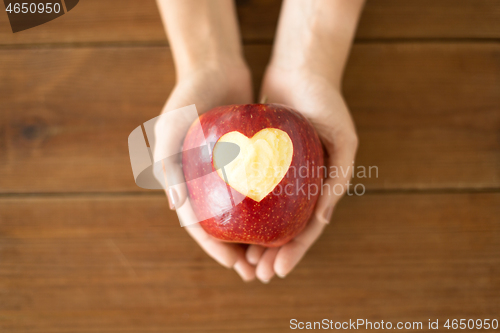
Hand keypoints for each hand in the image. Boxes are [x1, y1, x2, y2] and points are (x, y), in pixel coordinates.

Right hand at [154, 62, 257, 281]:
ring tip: (274, 252)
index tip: (236, 266)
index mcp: (184, 182)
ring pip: (242, 213)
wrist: (214, 66)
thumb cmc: (188, 95)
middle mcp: (206, 182)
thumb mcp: (171, 127)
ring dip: (255, 236)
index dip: (215, 249)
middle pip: (223, 225)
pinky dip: (267, 207)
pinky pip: (257, 189)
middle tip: (258, 269)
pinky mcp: (246, 161)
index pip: (199, 225)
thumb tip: (176, 208)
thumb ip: (168, 164)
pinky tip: (285, 219)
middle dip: (238, 251)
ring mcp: (227, 173)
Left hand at [245, 65, 357, 281]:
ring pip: (268, 216)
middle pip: (286, 228)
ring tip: (242, 258)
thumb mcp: (343, 140)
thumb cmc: (326, 102)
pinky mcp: (262, 161)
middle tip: (255, 273)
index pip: (308, 229)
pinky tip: (231, 224)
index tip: (278, 272)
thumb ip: (337, 178)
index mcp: (322, 186)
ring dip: (257, 240)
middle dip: (273, 254)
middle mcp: (301, 185)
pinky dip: (245, 211)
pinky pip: (253, 191)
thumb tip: (323, 220)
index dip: (294, 252)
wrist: (301, 69)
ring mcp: (281, 175)